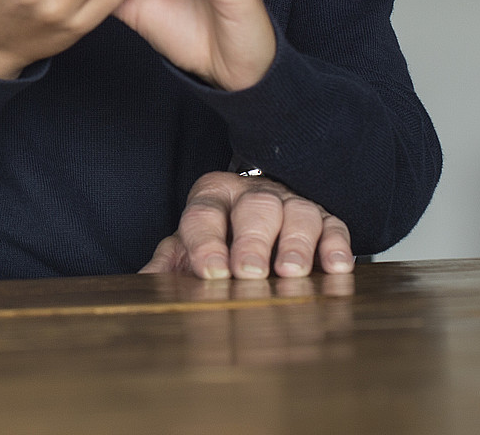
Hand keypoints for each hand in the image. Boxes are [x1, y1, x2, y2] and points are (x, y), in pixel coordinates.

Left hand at [139, 171, 354, 278]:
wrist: (260, 214)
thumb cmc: (219, 236)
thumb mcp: (188, 244)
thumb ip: (168, 263)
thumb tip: (143, 285)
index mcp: (212, 196)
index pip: (204, 213)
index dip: (205, 241)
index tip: (210, 271)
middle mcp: (253, 194)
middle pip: (254, 208)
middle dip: (252, 241)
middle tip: (249, 272)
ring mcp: (291, 204)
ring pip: (298, 213)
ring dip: (295, 244)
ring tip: (290, 273)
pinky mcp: (326, 219)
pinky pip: (335, 226)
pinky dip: (336, 245)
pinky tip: (335, 267)